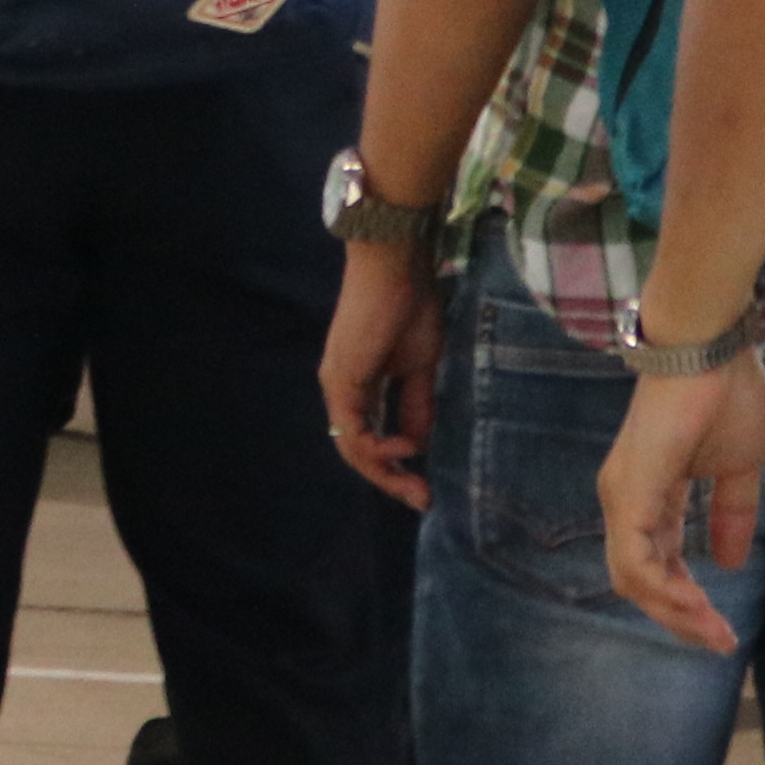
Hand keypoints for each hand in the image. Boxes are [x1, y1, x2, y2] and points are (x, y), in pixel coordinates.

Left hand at [321, 240, 443, 511]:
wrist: (397, 265)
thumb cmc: (411, 304)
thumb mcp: (421, 365)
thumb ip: (416, 404)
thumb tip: (419, 443)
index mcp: (359, 384)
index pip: (368, 437)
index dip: (394, 465)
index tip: (426, 486)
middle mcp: (341, 388)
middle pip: (357, 449)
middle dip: (390, 479)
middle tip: (424, 500)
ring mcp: (337, 384)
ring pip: (352, 446)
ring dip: (385, 472)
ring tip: (418, 486)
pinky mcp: (341, 378)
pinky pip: (352, 429)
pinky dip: (378, 449)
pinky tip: (407, 449)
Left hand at [596, 350, 764, 658]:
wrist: (710, 351)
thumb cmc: (724, 396)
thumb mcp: (737, 469)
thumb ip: (731, 514)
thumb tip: (730, 561)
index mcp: (649, 496)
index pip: (656, 563)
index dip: (686, 600)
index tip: (724, 628)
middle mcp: (625, 500)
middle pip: (640, 580)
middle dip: (680, 618)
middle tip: (721, 642)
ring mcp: (623, 496)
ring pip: (633, 578)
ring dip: (675, 613)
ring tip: (716, 632)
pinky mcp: (630, 491)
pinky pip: (636, 558)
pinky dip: (664, 590)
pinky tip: (696, 606)